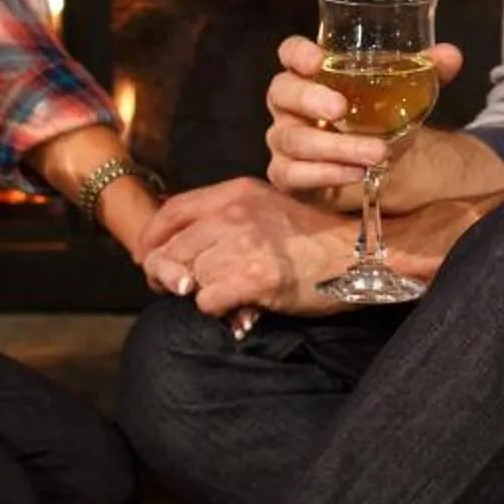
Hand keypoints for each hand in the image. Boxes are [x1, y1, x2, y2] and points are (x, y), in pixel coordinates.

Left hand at [140, 177, 428, 317]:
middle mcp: (234, 214)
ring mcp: (244, 245)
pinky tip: (237, 307)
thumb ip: (222, 217)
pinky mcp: (255, 278)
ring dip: (198, 294)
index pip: (169, 213)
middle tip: (177, 289)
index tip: (145, 259)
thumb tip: (175, 245)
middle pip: (170, 251)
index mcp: (234, 192)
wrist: (358, 251)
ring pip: (187, 278)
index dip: (150, 240)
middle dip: (166, 275)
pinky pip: (207, 301)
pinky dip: (217, 310)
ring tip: (220, 296)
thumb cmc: (311, 235)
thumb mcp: (264, 207)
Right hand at [264, 35, 463, 200]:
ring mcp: (284, 138)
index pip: (290, 53)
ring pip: (292, 138)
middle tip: (341, 109)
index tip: (318, 60)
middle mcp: (289, 103)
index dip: (297, 54)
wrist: (382, 160)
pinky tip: (356, 174)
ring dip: (335, 147)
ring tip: (377, 153)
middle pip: (282, 92)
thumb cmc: (382, 113)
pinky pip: (292, 173)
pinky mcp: (287, 174)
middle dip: (310, 99)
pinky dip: (325, 174)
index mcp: (311, 72)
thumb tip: (451, 55)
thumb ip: (429, 70)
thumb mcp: (408, 90)